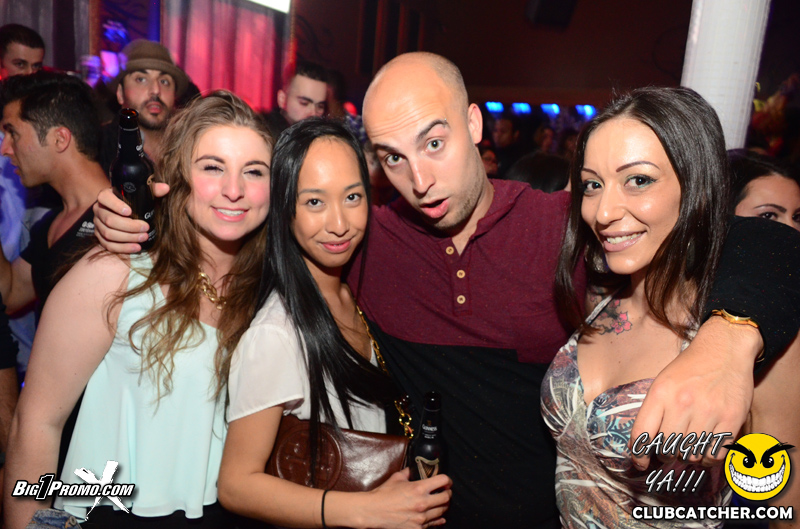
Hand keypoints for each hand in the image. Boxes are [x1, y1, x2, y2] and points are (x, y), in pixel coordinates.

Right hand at [93, 184, 169, 252]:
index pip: (104, 198)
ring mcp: (98, 224)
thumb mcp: (142, 194)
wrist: (125, 213)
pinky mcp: (100, 237)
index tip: (130, 211)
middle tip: (145, 228)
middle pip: (110, 220)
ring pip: (109, 234)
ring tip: (143, 237)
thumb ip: (153, 190)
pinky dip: (123, 248)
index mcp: (106, 196)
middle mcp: (99, 209)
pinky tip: (136, 247)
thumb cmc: (134, 202)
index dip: (115, 205)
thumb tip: (166, 188)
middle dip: (129, 226)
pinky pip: (108, 245)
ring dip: (128, 238)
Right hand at [354, 468, 451, 528]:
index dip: (447, 480)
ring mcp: (421, 518)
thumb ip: (408, 472)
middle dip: (447, 493)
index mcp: (419, 488)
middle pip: (446, 498)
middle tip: (445, 492)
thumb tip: (413, 469)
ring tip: (440, 503)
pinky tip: (439, 518)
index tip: (446, 482)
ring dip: (443, 506)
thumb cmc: (383, 494)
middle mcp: (422, 503)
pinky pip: (434, 524)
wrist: (373, 511)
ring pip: (442, 511)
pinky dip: (438, 520)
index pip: (443, 481)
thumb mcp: (396, 478)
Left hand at [630, 317, 759, 468]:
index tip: (640, 462)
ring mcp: (708, 412)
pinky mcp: (731, 419)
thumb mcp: (662, 382)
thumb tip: (642, 444)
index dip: (638, 455)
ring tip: (689, 446)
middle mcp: (682, 403)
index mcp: (660, 393)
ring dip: (688, 456)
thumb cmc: (690, 367)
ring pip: (691, 455)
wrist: (724, 348)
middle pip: (667, 449)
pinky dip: (708, 459)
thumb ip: (653, 410)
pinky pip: (715, 454)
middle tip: (670, 450)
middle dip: (666, 455)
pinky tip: (706, 449)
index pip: (642, 434)